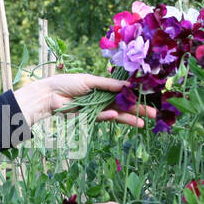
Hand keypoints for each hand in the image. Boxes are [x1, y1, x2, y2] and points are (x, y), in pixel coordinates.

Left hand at [12, 75, 156, 128]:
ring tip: (143, 123)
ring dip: (129, 119)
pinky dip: (109, 117)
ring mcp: (97, 110)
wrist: (50, 95)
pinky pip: (102, 117)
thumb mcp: (91, 80)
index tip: (149, 98)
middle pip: (124, 105)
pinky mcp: (89, 118)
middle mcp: (103, 100)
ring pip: (117, 114)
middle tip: (153, 114)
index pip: (124, 93)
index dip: (135, 96)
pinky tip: (117, 117)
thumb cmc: (68, 83)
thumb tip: (128, 86)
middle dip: (138, 110)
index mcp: (104, 88)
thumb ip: (109, 84)